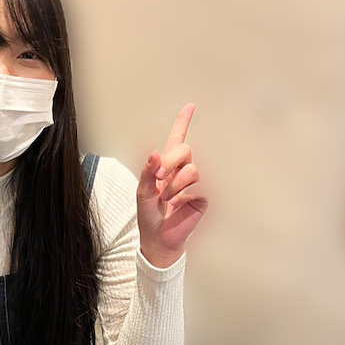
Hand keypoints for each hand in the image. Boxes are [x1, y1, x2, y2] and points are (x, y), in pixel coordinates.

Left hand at [137, 103, 207, 265]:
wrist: (157, 238)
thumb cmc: (149, 214)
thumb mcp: (142, 192)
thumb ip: (147, 172)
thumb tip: (154, 153)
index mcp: (166, 166)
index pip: (176, 139)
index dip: (183, 123)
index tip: (190, 106)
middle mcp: (182, 171)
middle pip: (184, 150)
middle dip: (170, 161)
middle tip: (159, 177)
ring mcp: (194, 184)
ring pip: (192, 170)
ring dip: (175, 184)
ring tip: (167, 199)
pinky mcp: (202, 198)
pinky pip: (198, 188)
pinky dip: (184, 196)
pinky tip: (178, 206)